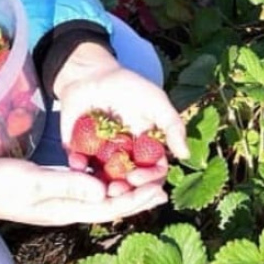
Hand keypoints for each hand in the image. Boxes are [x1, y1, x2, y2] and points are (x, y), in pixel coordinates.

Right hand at [0, 158, 166, 225]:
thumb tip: (103, 192)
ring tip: (145, 179)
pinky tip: (112, 172)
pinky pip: (87, 189)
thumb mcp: (34, 182)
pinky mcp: (54, 190)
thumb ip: (68, 186)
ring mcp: (60, 201)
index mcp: (66, 210)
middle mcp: (67, 209)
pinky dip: (105, 182)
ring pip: (100, 198)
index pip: (110, 208)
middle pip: (110, 205)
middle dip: (137, 196)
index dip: (136, 200)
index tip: (159, 190)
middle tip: (163, 185)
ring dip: (123, 189)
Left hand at [53, 42, 188, 187]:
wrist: (92, 72)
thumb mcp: (156, 102)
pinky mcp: (79, 150)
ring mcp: (102, 155)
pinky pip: (78, 165)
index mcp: (145, 148)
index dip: (148, 179)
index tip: (137, 178)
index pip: (152, 172)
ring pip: (104, 181)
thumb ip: (172, 126)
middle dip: (125, 190)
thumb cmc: (128, 85)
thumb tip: (185, 154)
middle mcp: (125, 156)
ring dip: (102, 187)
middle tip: (116, 191)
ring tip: (98, 188)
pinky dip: (78, 167)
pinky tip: (79, 164)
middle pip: (129, 183)